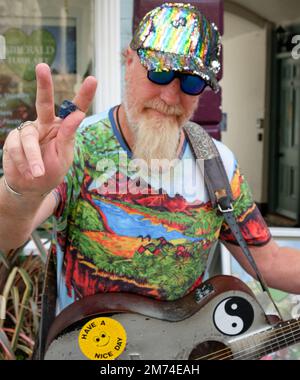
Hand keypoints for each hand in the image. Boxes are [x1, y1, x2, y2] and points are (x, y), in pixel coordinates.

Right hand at [2, 63, 96, 196]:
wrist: (30, 187)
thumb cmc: (52, 171)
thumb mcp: (64, 158)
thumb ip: (68, 136)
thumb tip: (78, 114)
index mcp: (63, 128)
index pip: (74, 110)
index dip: (84, 95)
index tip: (93, 79)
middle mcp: (46, 124)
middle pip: (44, 103)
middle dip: (43, 85)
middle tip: (41, 67)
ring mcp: (29, 130)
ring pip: (28, 137)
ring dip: (32, 157)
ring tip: (37, 173)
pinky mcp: (14, 139)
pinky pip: (16, 147)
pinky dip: (23, 162)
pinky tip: (28, 171)